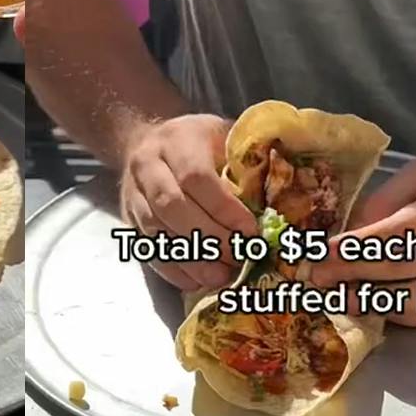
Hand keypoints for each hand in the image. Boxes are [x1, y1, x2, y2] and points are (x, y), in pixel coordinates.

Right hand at [118, 114, 259, 291]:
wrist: (145, 137)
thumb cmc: (197, 140)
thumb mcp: (222, 134)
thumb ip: (247, 158)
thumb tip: (287, 192)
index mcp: (176, 141)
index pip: (196, 178)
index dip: (224, 209)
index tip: (250, 232)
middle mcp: (147, 165)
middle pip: (172, 207)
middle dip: (208, 237)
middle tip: (238, 258)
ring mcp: (132, 193)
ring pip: (156, 230)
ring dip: (190, 257)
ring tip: (220, 276)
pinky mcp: (128, 217)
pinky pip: (146, 247)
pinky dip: (171, 267)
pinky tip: (195, 280)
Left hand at [309, 140, 415, 326]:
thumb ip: (387, 200)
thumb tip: (352, 232)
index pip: (394, 238)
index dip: (354, 251)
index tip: (320, 255)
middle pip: (401, 273)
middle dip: (353, 278)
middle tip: (317, 279)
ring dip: (374, 303)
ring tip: (341, 295)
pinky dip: (402, 313)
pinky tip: (376, 302)